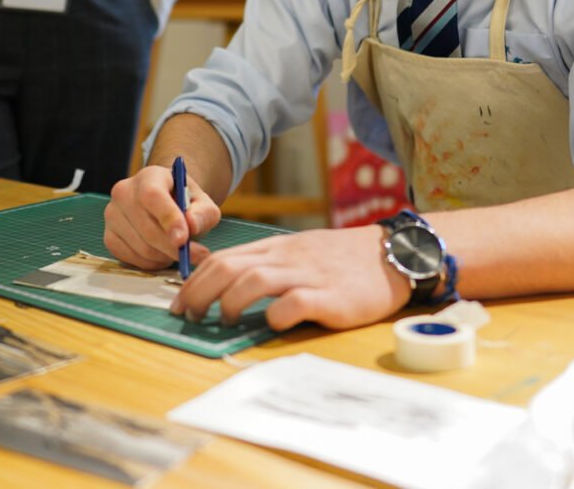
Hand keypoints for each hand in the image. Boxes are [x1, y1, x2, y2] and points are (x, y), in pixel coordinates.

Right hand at [104, 165, 220, 269]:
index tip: (183, 239)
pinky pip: (131, 259)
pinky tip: (162, 254)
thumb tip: (191, 225)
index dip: (168, 219)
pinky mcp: (109, 237)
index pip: (152, 196)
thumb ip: (203, 213)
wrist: (166, 206)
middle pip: (147, 228)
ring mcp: (112, 215)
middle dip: (173, 247)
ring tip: (178, 250)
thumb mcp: (203, 204)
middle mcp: (124, 192)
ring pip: (141, 247)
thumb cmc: (185, 204)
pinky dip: (152, 263)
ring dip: (165, 256)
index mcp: (149, 176)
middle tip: (196, 255)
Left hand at [170, 226, 410, 331]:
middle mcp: (286, 258)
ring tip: (224, 321)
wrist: (394, 254)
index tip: (179, 302)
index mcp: (276, 249)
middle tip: (186, 315)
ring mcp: (307, 276)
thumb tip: (228, 284)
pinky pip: (294, 303)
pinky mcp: (330, 297)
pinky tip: (271, 324)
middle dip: (198, 292)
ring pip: (253, 281)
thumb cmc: (343, 260)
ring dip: (229, 302)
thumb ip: (268, 264)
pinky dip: (275, 315)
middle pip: (228, 267)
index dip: (194, 280)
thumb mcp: (301, 251)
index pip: (223, 258)